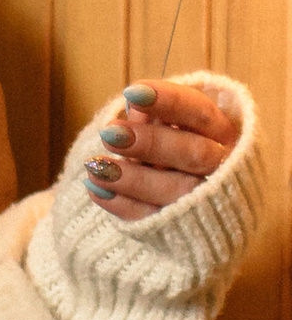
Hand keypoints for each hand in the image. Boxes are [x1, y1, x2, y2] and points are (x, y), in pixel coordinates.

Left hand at [86, 80, 236, 222]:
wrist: (206, 204)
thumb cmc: (182, 148)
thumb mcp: (175, 127)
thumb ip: (156, 115)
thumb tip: (133, 103)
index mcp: (224, 133)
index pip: (200, 112)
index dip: (169, 101)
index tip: (132, 92)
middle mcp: (223, 167)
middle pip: (193, 153)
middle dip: (150, 143)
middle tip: (109, 133)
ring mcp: (205, 201)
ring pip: (175, 190)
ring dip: (132, 178)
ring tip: (94, 167)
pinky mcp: (184, 228)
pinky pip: (154, 218)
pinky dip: (122, 204)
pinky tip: (96, 189)